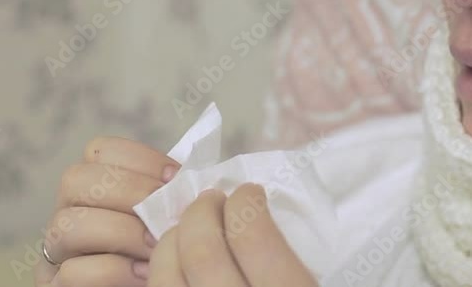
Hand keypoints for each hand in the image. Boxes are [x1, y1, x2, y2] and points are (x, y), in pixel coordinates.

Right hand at [36, 136, 180, 286]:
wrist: (159, 283)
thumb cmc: (162, 250)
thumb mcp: (166, 214)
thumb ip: (169, 195)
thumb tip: (190, 179)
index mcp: (94, 184)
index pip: (100, 150)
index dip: (141, 159)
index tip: (176, 178)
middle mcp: (68, 210)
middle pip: (75, 179)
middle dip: (128, 191)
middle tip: (165, 214)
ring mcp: (57, 249)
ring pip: (66, 224)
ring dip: (120, 232)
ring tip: (156, 245)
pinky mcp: (57, 284)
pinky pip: (72, 272)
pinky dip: (113, 270)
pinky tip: (144, 273)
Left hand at [147, 183, 317, 286]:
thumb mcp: (310, 279)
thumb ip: (290, 254)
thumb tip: (257, 207)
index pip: (252, 236)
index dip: (246, 203)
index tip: (249, 192)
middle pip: (201, 251)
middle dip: (202, 211)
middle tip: (212, 199)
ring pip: (166, 272)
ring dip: (174, 237)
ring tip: (189, 228)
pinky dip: (160, 266)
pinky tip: (175, 260)